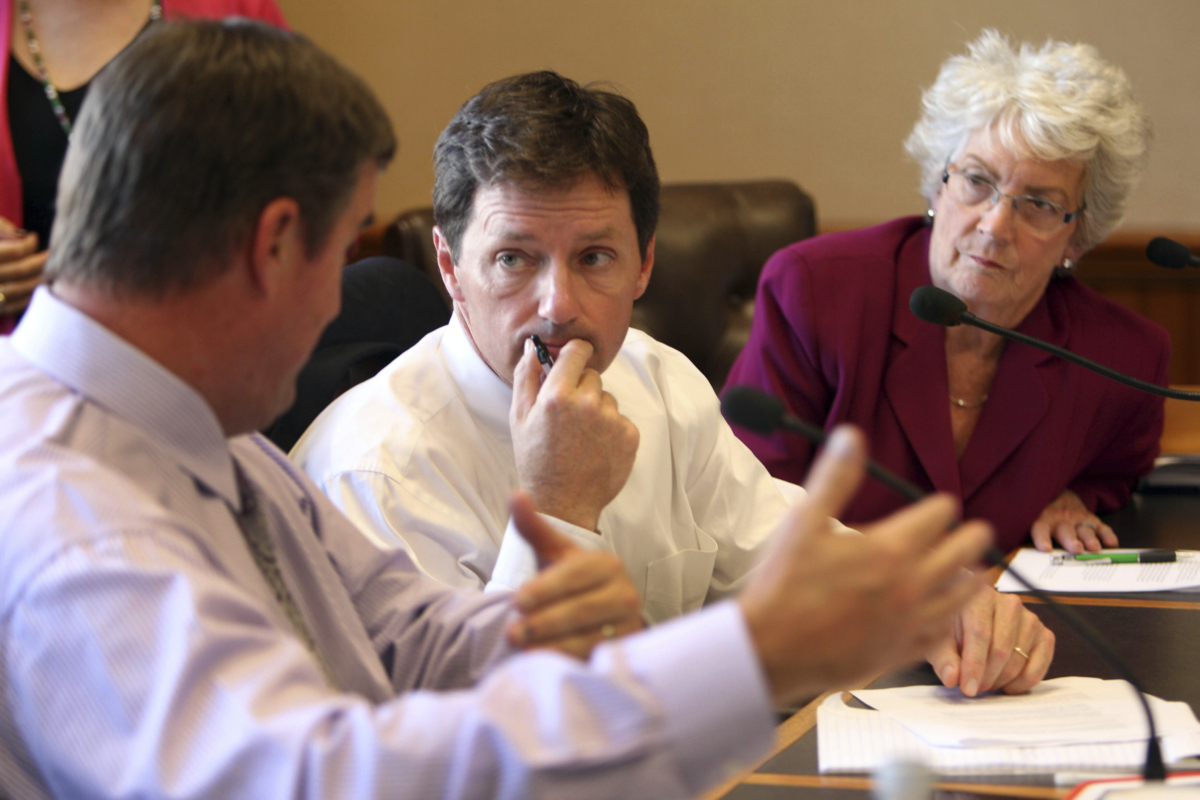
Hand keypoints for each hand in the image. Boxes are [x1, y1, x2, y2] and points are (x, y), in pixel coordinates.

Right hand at [0, 217, 46, 314]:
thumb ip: (0, 227)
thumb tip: (22, 235)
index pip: (11, 252)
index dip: (27, 244)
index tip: (33, 237)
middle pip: (18, 271)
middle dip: (40, 262)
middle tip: (51, 253)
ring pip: (17, 291)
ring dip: (39, 280)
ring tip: (49, 269)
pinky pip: (11, 307)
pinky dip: (27, 297)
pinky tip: (37, 287)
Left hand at [505, 491, 643, 658]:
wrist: (607, 615)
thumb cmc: (574, 582)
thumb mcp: (555, 554)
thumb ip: (534, 528)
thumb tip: (515, 495)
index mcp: (606, 564)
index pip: (573, 576)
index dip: (544, 589)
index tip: (516, 602)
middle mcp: (624, 593)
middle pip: (580, 610)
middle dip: (543, 623)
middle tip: (511, 634)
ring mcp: (628, 624)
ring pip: (587, 637)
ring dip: (552, 645)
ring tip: (523, 649)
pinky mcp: (625, 650)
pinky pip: (595, 657)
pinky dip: (569, 661)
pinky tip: (546, 664)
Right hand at [510, 338, 638, 530]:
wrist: (562, 503)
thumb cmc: (536, 460)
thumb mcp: (520, 417)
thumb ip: (527, 376)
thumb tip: (533, 346)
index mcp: (557, 395)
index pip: (578, 351)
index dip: (576, 354)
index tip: (574, 362)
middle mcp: (587, 403)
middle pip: (592, 376)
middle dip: (582, 389)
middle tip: (569, 418)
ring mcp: (611, 420)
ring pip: (608, 399)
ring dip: (597, 411)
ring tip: (582, 437)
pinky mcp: (629, 436)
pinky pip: (621, 419)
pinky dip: (612, 430)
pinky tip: (596, 448)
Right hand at [738, 426, 992, 705]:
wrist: (772, 650)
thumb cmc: (784, 584)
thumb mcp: (803, 522)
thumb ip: (834, 478)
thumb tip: (852, 436)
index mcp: (890, 548)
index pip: (939, 514)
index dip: (939, 505)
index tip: (936, 506)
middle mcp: (911, 585)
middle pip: (966, 551)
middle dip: (970, 535)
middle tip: (970, 531)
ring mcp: (911, 622)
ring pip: (965, 594)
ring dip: (968, 576)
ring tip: (966, 568)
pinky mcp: (904, 652)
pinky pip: (945, 633)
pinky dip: (950, 618)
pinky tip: (942, 611)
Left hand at [925, 585, 1053, 695]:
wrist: (971, 617)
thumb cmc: (952, 628)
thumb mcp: (938, 640)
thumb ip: (943, 658)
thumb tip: (952, 678)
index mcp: (979, 597)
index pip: (980, 634)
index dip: (974, 665)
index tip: (968, 689)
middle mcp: (1008, 603)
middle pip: (1001, 649)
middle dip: (986, 677)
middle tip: (974, 690)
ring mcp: (1029, 618)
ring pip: (1019, 660)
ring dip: (1002, 680)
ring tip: (985, 684)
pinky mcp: (1043, 633)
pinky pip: (1039, 665)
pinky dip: (1023, 682)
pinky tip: (1007, 686)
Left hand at [1030, 489, 1116, 552]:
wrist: (1056, 490)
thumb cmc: (1041, 510)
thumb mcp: (1030, 518)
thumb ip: (1029, 533)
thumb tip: (1018, 554)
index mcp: (1043, 519)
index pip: (1040, 528)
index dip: (1042, 538)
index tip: (1045, 548)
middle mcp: (1061, 519)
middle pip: (1066, 531)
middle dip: (1071, 540)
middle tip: (1076, 549)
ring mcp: (1077, 519)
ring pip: (1084, 529)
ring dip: (1090, 539)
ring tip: (1094, 547)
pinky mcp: (1090, 519)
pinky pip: (1100, 527)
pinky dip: (1107, 535)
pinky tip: (1112, 543)